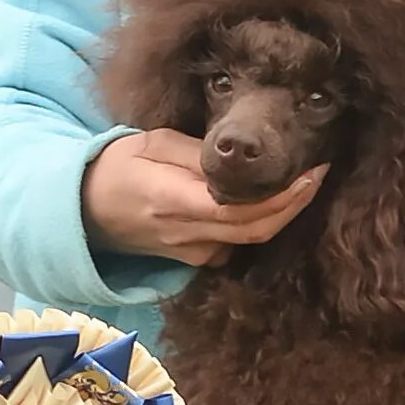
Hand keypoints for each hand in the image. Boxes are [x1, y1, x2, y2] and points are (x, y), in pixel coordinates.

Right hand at [82, 129, 325, 267]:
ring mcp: (193, 253)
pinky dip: (261, 222)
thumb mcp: (151, 145)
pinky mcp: (197, 259)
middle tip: (319, 171)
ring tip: (304, 179)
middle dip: (296, 203)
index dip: (282, 196)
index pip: (240, 209)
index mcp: (172, 202)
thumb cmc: (115, 168)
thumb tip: (241, 159)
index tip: (310, 171)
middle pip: (257, 229)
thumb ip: (196, 154)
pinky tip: (275, 198)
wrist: (84, 211)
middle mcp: (187, 235)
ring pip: (252, 239)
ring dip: (283, 213)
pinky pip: (238, 242)